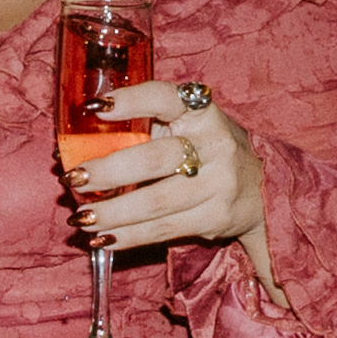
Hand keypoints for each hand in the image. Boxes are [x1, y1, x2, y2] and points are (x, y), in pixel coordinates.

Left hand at [70, 79, 267, 258]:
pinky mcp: (217, 218)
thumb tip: (75, 147)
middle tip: (75, 179)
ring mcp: (220, 184)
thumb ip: (142, 129)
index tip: (95, 108)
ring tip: (82, 217)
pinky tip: (105, 238)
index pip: (166, 98)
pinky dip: (130, 236)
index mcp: (202, 113)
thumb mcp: (184, 127)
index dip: (130, 101)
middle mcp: (216, 145)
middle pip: (154, 159)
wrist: (262, 188)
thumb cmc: (204, 149)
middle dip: (109, 172)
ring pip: (157, 202)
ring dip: (113, 213)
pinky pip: (165, 229)